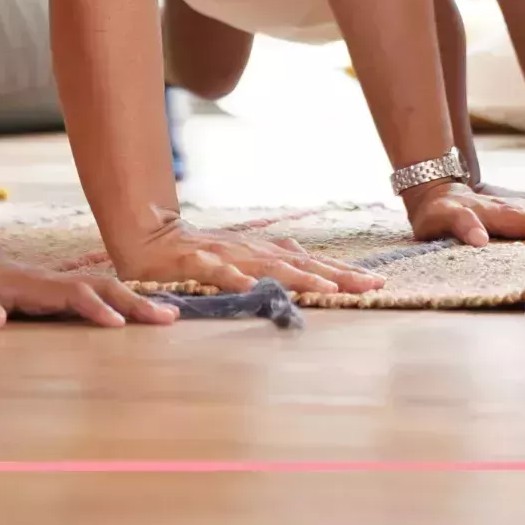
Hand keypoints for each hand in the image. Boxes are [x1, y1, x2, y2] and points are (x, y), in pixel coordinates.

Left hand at [0, 245, 180, 329]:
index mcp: (37, 286)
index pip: (74, 295)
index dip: (95, 308)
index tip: (118, 325)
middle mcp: (57, 283)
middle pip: (104, 286)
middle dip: (135, 302)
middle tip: (168, 319)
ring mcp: (63, 288)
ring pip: (108, 289)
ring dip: (137, 302)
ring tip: (169, 317)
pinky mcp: (65, 296)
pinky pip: (102, 297)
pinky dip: (126, 304)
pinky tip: (144, 316)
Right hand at [111, 221, 383, 297]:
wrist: (148, 235)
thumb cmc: (198, 251)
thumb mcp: (241, 256)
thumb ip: (271, 258)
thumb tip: (302, 257)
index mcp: (263, 252)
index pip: (310, 262)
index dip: (342, 272)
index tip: (375, 282)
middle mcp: (251, 251)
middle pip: (300, 264)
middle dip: (336, 275)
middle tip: (371, 286)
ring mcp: (225, 255)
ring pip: (267, 267)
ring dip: (299, 277)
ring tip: (328, 289)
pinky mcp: (195, 261)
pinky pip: (217, 272)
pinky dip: (235, 280)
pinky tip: (251, 290)